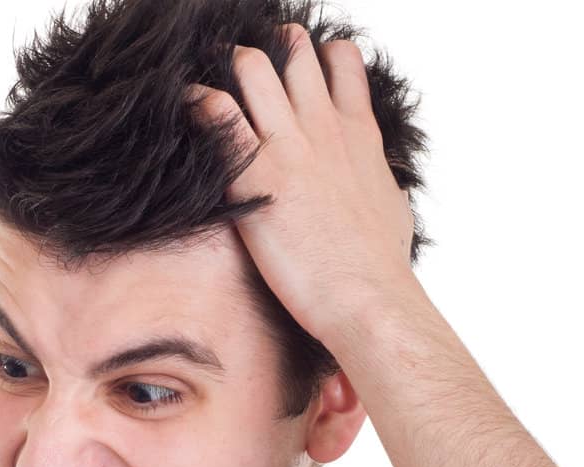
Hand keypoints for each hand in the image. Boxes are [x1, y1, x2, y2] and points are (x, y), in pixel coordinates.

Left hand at [186, 22, 416, 348]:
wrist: (366, 298)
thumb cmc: (380, 268)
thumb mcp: (394, 212)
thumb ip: (382, 186)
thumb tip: (384, 191)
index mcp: (358, 132)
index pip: (340, 59)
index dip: (315, 57)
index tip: (296, 77)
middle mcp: (323, 127)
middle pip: (292, 50)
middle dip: (266, 53)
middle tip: (246, 81)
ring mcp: (288, 146)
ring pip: (251, 65)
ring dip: (227, 70)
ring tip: (213, 90)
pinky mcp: (255, 176)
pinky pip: (216, 111)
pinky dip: (197, 102)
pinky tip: (189, 113)